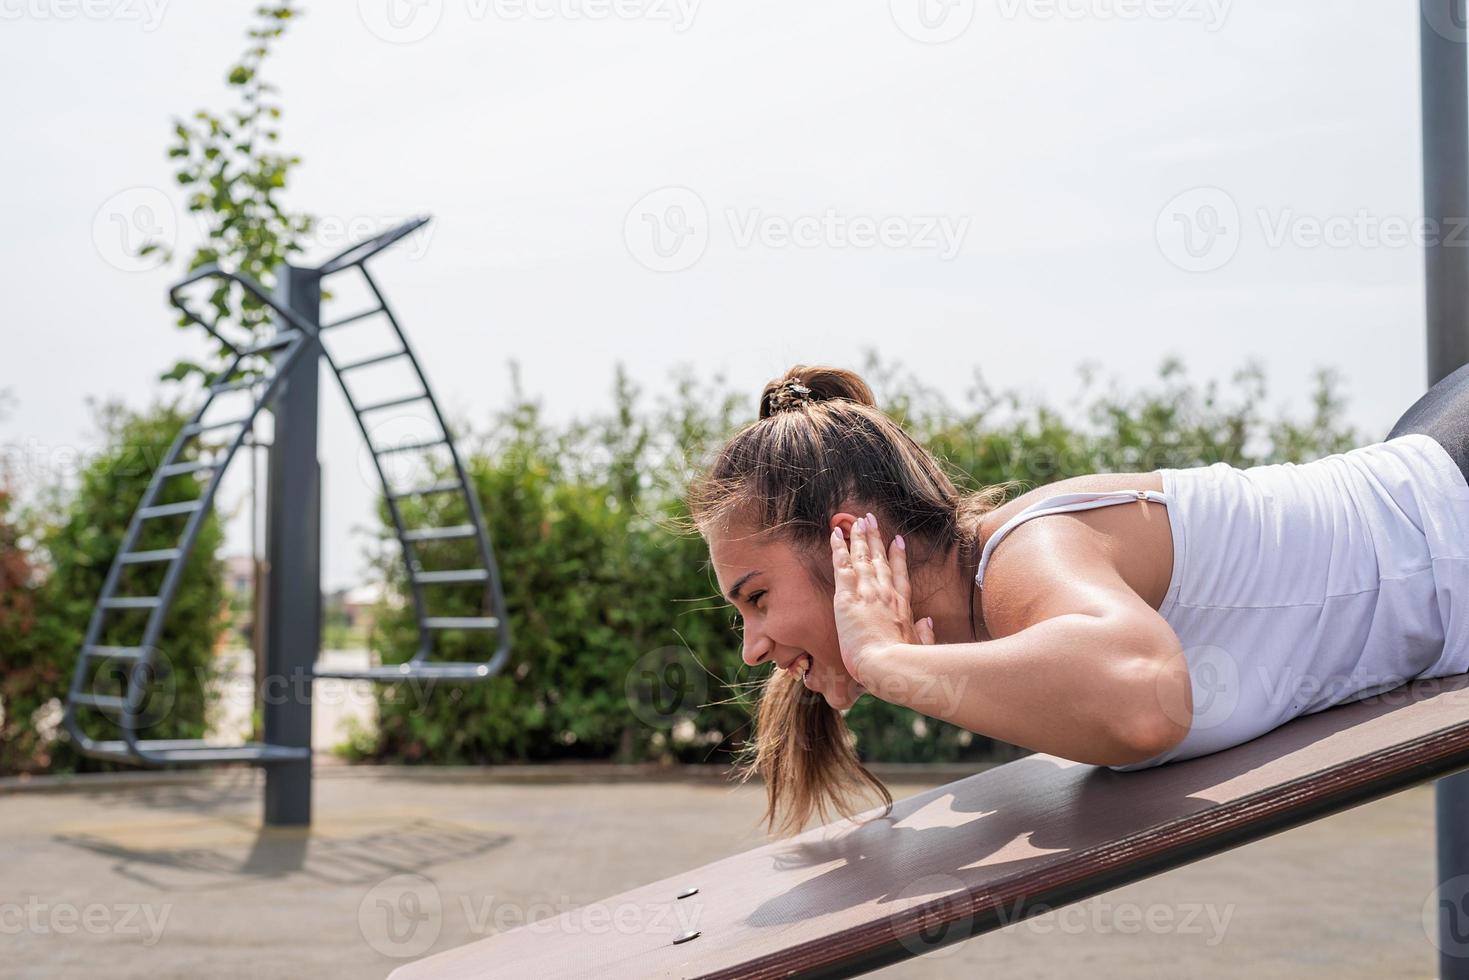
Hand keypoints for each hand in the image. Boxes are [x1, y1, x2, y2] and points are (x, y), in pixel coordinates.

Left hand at [829, 512, 935, 685]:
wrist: (886, 665)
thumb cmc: (903, 664)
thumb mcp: (920, 649)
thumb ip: (925, 634)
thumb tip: (928, 622)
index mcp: (902, 606)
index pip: (900, 575)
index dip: (898, 556)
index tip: (896, 540)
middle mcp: (886, 593)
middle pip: (880, 559)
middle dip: (875, 538)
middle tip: (871, 520)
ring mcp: (868, 592)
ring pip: (862, 557)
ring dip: (859, 537)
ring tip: (856, 520)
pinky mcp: (848, 596)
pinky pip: (842, 565)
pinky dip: (839, 548)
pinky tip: (835, 534)